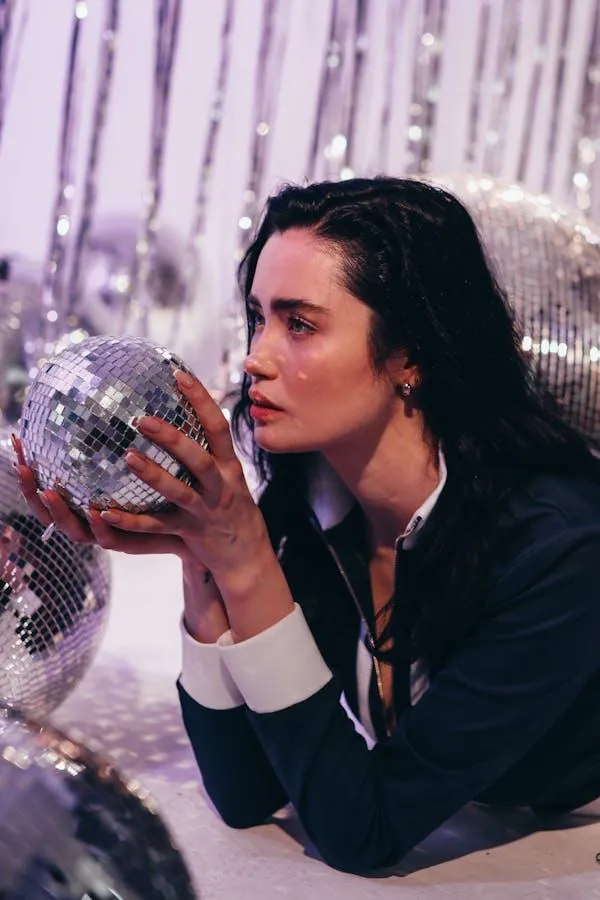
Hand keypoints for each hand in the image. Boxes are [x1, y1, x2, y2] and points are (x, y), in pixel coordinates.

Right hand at [12, 433, 186, 558]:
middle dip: (33, 492)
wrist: (202, 523)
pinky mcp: (135, 544)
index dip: (29, 470)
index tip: (18, 441)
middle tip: (24, 466)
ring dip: (60, 511)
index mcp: (89, 500)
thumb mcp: (146, 456)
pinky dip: (102, 527)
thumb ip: (127, 435)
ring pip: (75, 531)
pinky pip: (114, 540)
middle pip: (50, 512)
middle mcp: (94, 521)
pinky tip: (99, 511)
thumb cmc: (171, 485)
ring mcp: (111, 535)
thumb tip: (112, 388)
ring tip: (49, 491)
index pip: (47, 489)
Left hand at [90, 370, 269, 580]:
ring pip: (180, 492)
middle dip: (173, 439)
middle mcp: (221, 486)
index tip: (179, 375)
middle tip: (142, 419)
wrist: (248, 555)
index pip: (218, 427)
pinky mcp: (190, 534)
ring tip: (129, 457)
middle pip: (199, 459)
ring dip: (154, 475)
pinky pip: (158, 527)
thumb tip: (180, 413)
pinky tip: (108, 513)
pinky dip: (132, 522)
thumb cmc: (231, 507)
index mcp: (228, 466)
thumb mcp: (228, 474)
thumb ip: (207, 450)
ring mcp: (205, 511)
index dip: (201, 400)